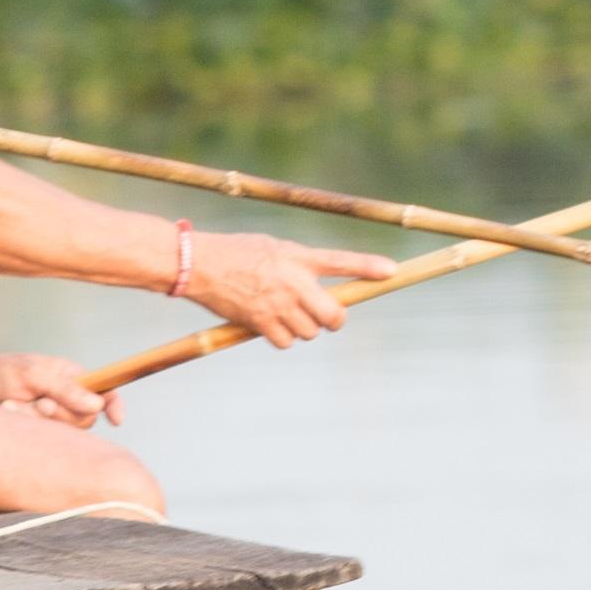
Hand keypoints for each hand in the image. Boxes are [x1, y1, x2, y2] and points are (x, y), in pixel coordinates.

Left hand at [0, 350, 115, 429]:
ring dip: (38, 418)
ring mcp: (53, 416)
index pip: (104, 391)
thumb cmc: (1, 373)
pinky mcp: (39, 431)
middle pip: (86, 418)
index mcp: (71, 377)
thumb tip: (97, 404)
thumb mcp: (33, 374)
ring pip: (64, 430)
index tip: (117, 419)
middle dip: (61, 413)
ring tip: (16, 404)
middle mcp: (67, 398)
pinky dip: (26, 424)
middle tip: (40, 404)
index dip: (114, 405)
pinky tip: (10, 411)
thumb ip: (65, 389)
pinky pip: (45, 437)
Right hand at [175, 229, 359, 347]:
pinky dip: (282, 338)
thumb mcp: (273, 247)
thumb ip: (298, 264)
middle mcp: (293, 281)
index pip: (341, 261)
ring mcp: (279, 304)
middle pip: (334, 315)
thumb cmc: (235, 252)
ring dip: (304, 328)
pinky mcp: (262, 322)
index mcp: (298, 256)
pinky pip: (287, 342)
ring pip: (311, 332)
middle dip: (334, 320)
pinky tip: (269, 324)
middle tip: (326, 317)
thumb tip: (317, 290)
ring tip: (286, 314)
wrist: (199, 264)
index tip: (391, 271)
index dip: (368, 266)